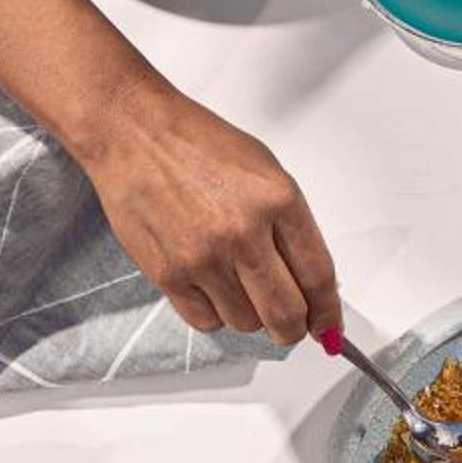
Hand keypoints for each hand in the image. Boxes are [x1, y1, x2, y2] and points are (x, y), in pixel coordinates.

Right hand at [70, 81, 338, 343]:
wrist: (134, 133)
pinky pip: (205, 321)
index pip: (317, 277)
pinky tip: (209, 285)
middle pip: (286, 314)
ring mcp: (203, 257)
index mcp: (277, 200)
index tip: (327, 328)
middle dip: (293, 329)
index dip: (327, 313)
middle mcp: (243, 232)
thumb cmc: (197, 144)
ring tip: (236, 283)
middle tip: (291, 326)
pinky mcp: (168, 274)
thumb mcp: (264, 169)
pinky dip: (214, 313)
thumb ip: (291, 225)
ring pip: (246, 323)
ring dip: (249, 314)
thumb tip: (308, 282)